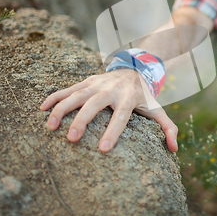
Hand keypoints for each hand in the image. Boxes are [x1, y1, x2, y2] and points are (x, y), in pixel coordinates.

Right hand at [40, 69, 177, 152]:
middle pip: (95, 105)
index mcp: (129, 98)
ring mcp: (97, 84)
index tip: (103, 149)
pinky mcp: (86, 82)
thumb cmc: (144, 96)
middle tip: (72, 139)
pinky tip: (42, 109)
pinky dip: (54, 97)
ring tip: (50, 126)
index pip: (121, 116)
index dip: (113, 132)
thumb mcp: (158, 109)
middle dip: (82, 121)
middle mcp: (111, 90)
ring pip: (76, 95)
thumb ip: (168, 128)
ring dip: (62, 109)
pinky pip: (67, 89)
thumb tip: (174, 149)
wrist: (135, 68)